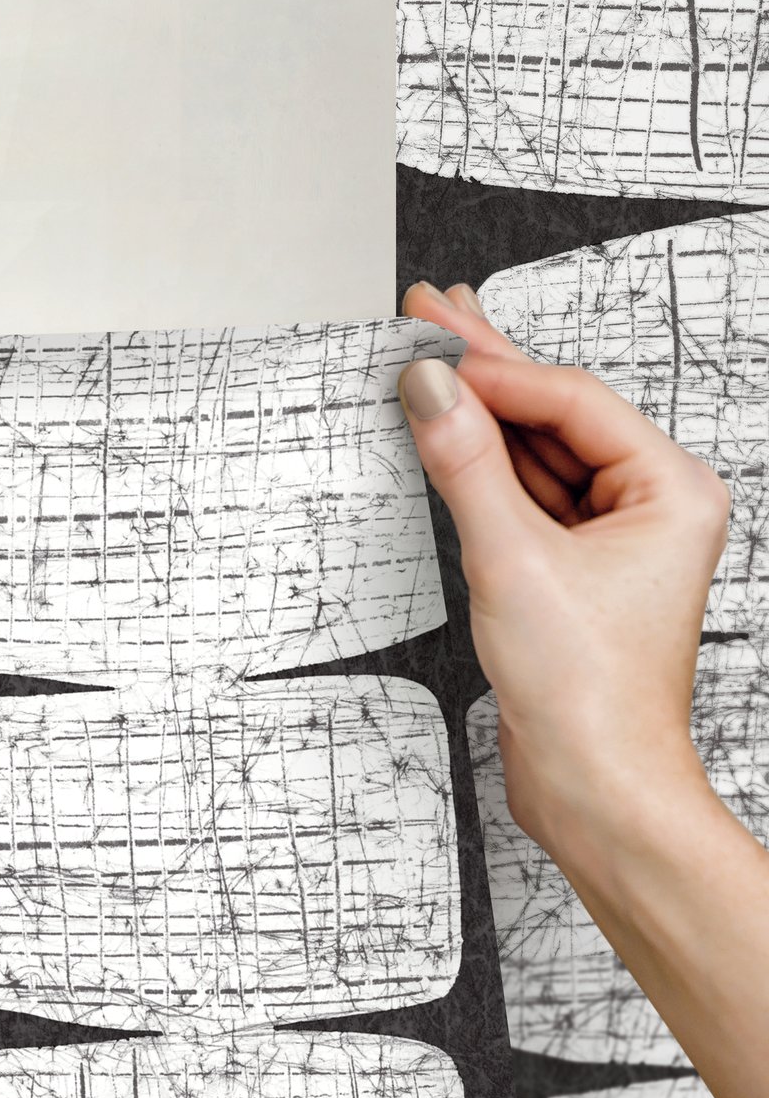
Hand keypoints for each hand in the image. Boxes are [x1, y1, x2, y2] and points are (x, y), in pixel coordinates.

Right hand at [397, 280, 729, 864]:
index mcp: (671, 491)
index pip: (569, 402)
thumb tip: (430, 391)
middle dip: (488, 369)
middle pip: (555, 418)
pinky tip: (448, 439)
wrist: (593, 786)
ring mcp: (612, 544)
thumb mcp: (512, 562)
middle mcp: (651, 509)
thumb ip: (465, 466)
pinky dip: (480, 472)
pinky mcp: (572, 577)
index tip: (428, 339)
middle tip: (429, 312)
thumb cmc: (589, 694)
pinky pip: (523, 503)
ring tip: (426, 364)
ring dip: (479, 417)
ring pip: (536, 458)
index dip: (494, 368)